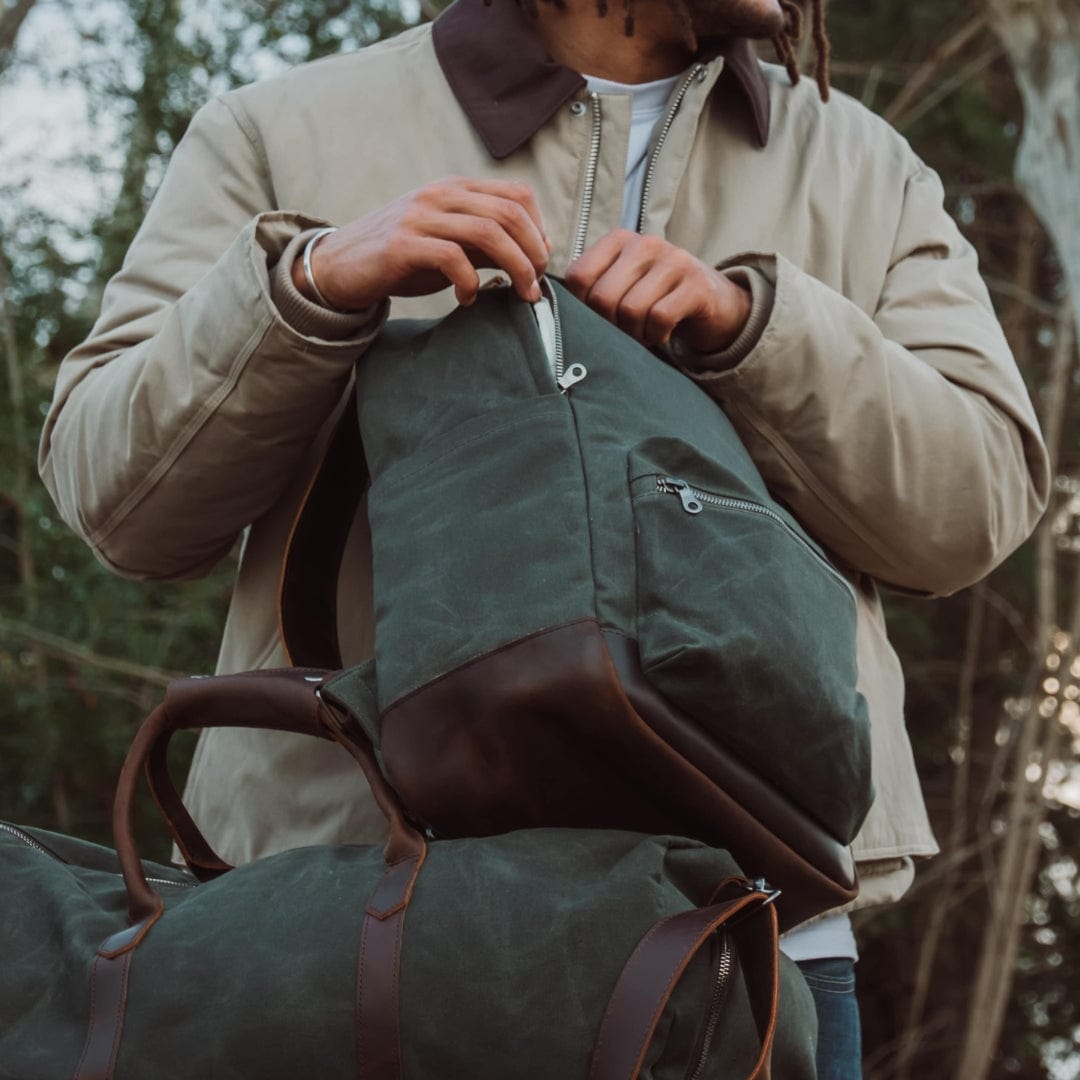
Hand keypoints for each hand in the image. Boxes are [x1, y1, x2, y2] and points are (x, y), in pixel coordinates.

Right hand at [292, 177, 549, 309]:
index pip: (516, 195)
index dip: (539, 228)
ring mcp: (420, 217)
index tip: (542, 260)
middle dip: (533, 252)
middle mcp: (440, 196)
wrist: (341, 266)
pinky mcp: (402, 244)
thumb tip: (534, 255)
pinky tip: (468, 298)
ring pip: (487, 232)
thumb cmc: (401, 258)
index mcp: (456, 190)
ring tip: (519, 293)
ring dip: (514, 267)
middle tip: (536, 284)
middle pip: (508, 213)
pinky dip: (470, 282)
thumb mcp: (451, 245)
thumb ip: (487, 246)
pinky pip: (452, 257)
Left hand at [564, 230, 751, 351]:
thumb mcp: (622, 285)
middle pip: (602, 297)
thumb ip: (591, 291)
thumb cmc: (655, 298)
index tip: (599, 319)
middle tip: (625, 332)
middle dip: (610, 326)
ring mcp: (674, 261)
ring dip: (635, 334)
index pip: (578, 277)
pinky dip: (656, 335)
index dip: (582, 308)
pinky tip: (663, 333)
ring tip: (644, 332)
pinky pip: (659, 318)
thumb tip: (553, 314)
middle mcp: (645, 243)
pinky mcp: (696, 285)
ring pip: (630, 310)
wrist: (714, 302)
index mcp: (619, 241)